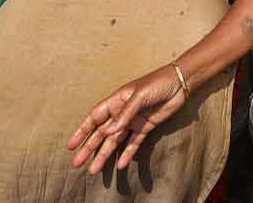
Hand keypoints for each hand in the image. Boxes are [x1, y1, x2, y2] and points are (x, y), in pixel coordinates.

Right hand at [67, 65, 185, 173]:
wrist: (181, 83)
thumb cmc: (158, 83)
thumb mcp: (139, 96)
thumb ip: (124, 114)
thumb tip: (107, 132)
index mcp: (117, 100)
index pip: (95, 117)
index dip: (82, 131)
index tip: (71, 145)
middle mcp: (122, 112)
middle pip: (101, 132)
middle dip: (89, 147)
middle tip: (77, 163)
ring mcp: (133, 121)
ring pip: (115, 141)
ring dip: (104, 154)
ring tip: (94, 170)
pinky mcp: (146, 127)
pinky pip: (133, 143)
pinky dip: (126, 154)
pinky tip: (120, 165)